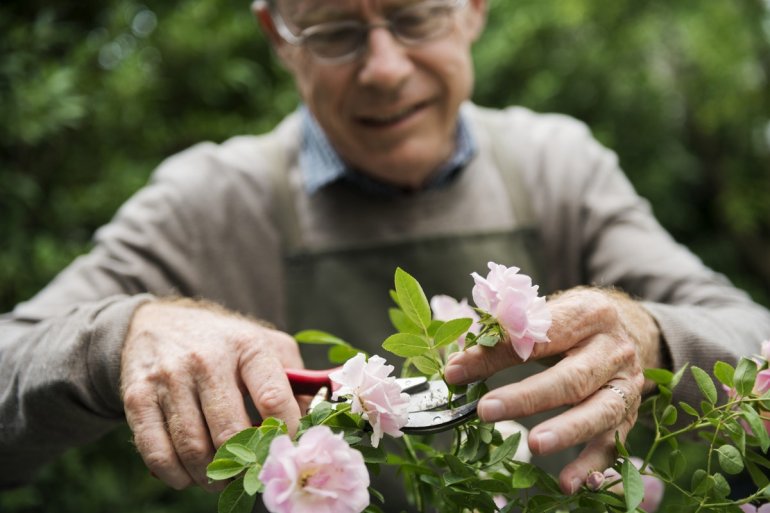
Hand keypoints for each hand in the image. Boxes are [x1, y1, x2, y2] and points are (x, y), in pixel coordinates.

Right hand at [120, 298, 303, 490]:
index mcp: (247, 346)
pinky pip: (156, 451)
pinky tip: (187, 476)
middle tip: (250, 474)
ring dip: (210, 476)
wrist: (157, 322)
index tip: (286, 448)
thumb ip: (295, 380)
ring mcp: (169, 378)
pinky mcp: (137, 397)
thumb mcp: (266, 345)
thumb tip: (316, 422)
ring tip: (220, 479)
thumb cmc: (224, 342)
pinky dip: (175, 475)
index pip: (275, 399)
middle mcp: (207, 360)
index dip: (285, 434)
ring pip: (193, 448)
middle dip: (245, 464)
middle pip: (230, 432)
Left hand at [444, 287, 661, 493]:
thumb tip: (458, 365)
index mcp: (587, 315)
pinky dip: (591, 466)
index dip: (496, 354)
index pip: (539, 336)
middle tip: (487, 410)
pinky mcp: (629, 414)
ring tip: (535, 445)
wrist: (631, 330)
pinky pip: (612, 443)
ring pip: (599, 411)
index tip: (457, 371)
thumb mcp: (547, 316)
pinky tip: (567, 483)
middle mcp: (612, 349)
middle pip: (571, 377)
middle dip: (528, 397)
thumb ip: (506, 336)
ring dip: (566, 432)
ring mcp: (626, 384)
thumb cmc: (575, 323)